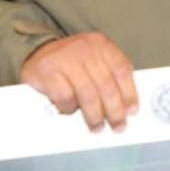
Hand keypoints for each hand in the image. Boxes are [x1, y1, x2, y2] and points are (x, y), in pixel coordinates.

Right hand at [20, 32, 137, 131]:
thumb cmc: (71, 62)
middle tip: (117, 126)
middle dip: (114, 111)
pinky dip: (70, 109)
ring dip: (94, 115)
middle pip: (106, 85)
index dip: (129, 93)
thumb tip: (125, 106)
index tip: (131, 111)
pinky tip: (70, 110)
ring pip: (87, 94)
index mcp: (101, 44)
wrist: (37, 51)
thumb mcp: (94, 61)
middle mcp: (84, 48)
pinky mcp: (47, 71)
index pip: (121, 69)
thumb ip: (109, 76)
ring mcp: (65, 58)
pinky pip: (65, 97)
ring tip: (97, 126)